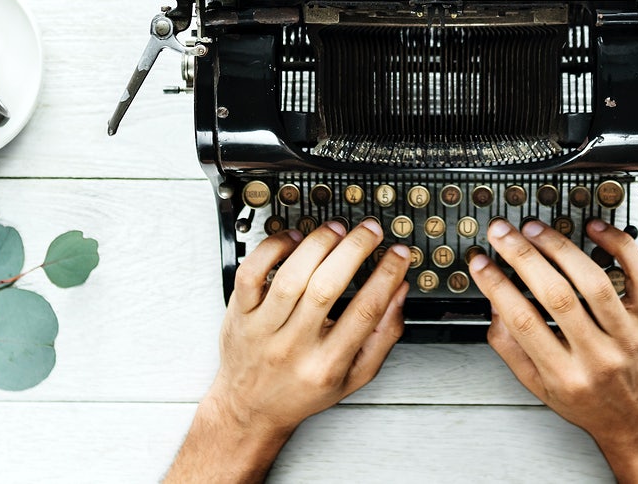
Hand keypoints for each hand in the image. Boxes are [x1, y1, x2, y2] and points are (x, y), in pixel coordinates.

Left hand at [166, 219, 409, 482]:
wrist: (250, 409)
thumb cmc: (304, 390)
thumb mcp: (355, 377)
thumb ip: (383, 335)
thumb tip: (399, 290)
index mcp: (327, 365)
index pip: (364, 312)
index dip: (386, 276)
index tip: (398, 253)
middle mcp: (293, 347)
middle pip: (326, 288)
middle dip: (354, 250)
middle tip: (370, 231)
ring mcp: (262, 330)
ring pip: (290, 277)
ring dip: (318, 244)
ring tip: (337, 229)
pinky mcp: (239, 314)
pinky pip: (251, 273)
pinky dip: (272, 249)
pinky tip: (293, 239)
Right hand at [468, 218, 637, 482]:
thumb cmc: (589, 403)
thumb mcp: (539, 388)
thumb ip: (511, 348)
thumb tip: (495, 303)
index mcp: (565, 375)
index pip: (523, 322)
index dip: (496, 286)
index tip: (480, 262)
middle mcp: (598, 355)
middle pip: (557, 296)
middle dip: (523, 258)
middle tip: (502, 233)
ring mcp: (627, 335)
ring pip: (594, 282)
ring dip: (560, 248)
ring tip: (535, 229)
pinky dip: (620, 246)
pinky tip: (595, 228)